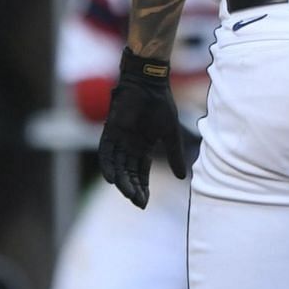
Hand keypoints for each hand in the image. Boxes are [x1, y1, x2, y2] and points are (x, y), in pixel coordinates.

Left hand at [97, 48, 188, 208]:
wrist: (149, 85)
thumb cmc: (162, 106)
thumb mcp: (171, 134)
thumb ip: (175, 155)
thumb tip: (182, 178)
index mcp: (143, 148)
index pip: (140, 173)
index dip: (142, 188)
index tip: (143, 203)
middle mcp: (129, 147)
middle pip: (128, 173)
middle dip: (132, 188)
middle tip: (137, 201)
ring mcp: (119, 140)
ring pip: (117, 166)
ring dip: (121, 181)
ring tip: (128, 193)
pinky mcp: (110, 132)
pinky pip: (106, 153)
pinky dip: (108, 166)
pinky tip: (112, 179)